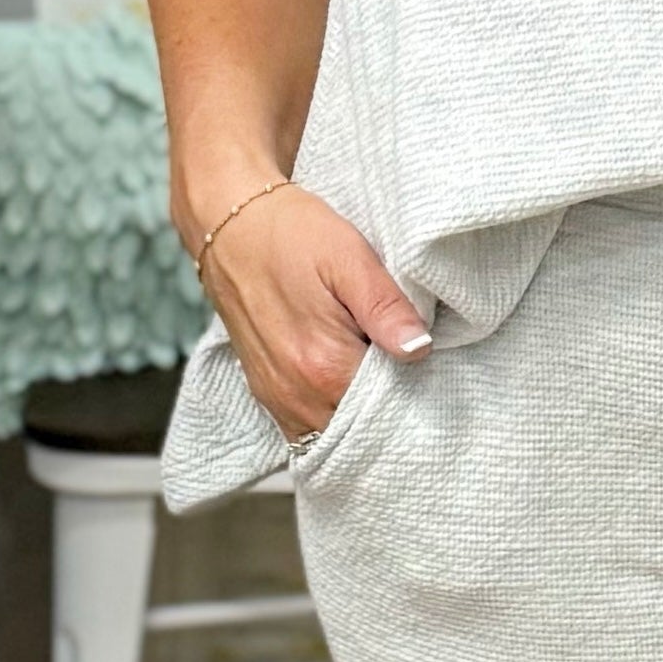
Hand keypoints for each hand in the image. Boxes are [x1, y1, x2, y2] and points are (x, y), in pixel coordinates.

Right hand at [191, 183, 428, 440]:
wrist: (231, 227)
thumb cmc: (292, 235)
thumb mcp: (350, 258)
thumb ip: (386, 308)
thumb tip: (419, 350)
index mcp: (325, 365)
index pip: (391, 408)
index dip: (418, 392)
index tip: (431, 372)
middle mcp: (298, 394)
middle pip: (363, 429)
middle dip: (392, 411)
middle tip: (412, 375)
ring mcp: (278, 399)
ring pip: (335, 434)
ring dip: (361, 417)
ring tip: (381, 380)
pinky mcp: (266, 393)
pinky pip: (307, 430)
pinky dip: (333, 418)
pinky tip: (349, 389)